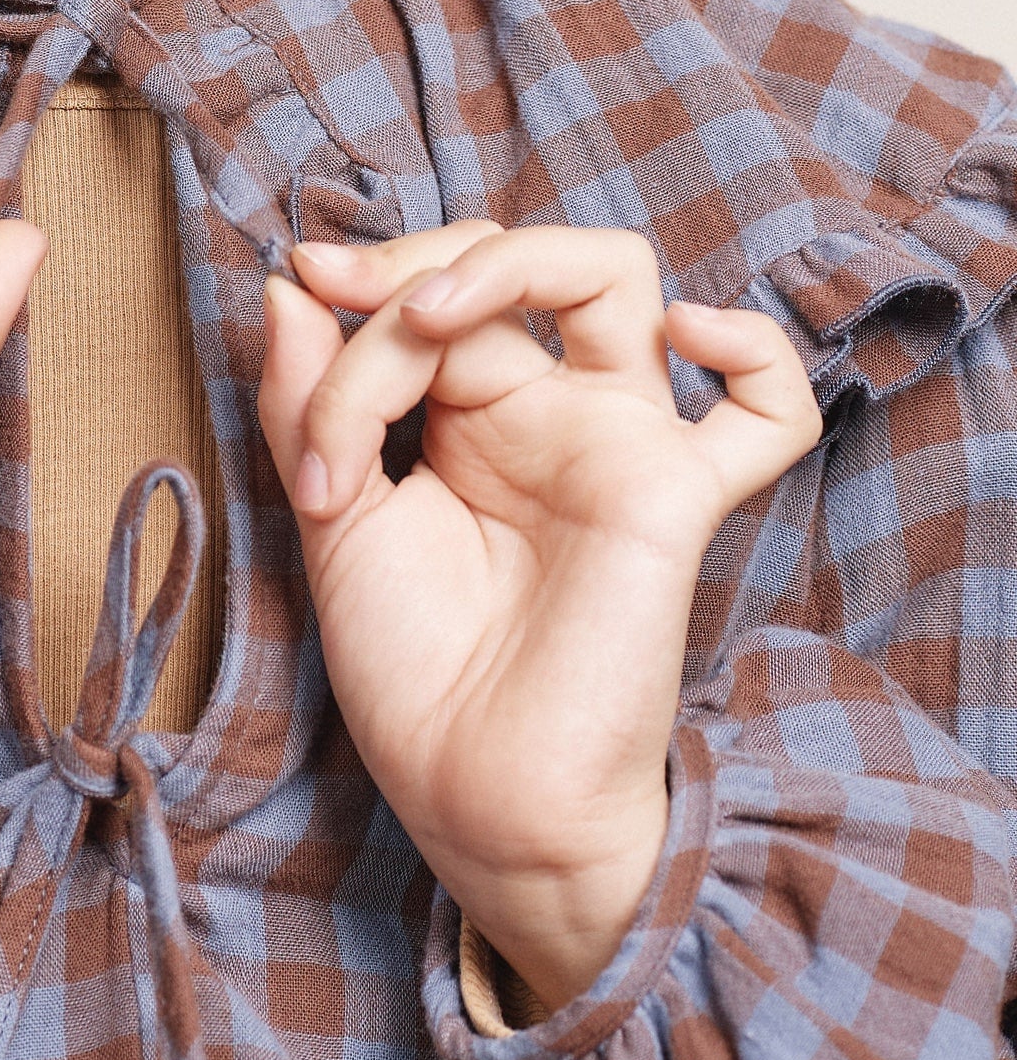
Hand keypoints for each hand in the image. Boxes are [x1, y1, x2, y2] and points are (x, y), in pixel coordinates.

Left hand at [257, 222, 819, 1009]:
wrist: (470, 798)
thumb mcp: (333, 514)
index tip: (300, 300)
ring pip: (614, 275)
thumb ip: (310, 398)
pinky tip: (686, 334)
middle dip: (410, 268)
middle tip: (344, 298)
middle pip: (503, 262)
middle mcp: (544, 408)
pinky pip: (768, 414)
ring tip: (431, 318)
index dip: (357, 293)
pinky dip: (753, 351)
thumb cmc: (411, 673)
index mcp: (463, 409)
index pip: (423, 296)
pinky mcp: (672, 496)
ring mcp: (612, 442)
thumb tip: (290, 280)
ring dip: (512, 261)